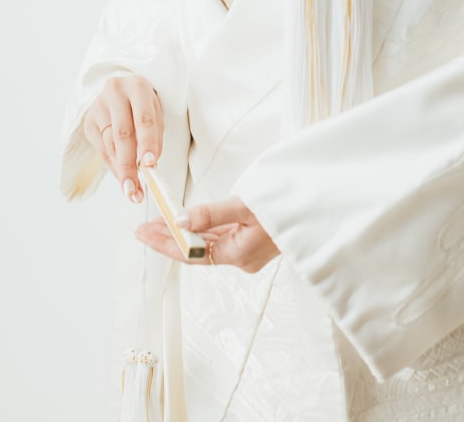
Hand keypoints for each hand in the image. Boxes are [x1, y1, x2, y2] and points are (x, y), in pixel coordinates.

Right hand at [83, 75, 162, 203]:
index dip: (147, 144)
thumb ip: (154, 135)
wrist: (122, 89)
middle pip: (122, 134)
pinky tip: (122, 178)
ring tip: (132, 191)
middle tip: (135, 189)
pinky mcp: (88, 121)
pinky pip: (101, 150)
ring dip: (121, 172)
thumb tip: (149, 166)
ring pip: (110, 145)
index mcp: (137, 86)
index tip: (150, 166)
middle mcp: (115, 92)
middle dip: (129, 165)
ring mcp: (98, 106)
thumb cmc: (144, 104)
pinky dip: (113, 167)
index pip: (143, 119)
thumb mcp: (156, 111)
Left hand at [135, 197, 278, 272]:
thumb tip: (180, 220)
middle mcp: (241, 258)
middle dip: (168, 238)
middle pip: (195, 251)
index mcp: (238, 254)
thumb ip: (213, 213)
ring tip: (160, 223)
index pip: (190, 253)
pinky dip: (203, 230)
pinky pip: (221, 239)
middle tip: (143, 228)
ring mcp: (249, 251)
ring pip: (207, 245)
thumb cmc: (289, 207)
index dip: (164, 243)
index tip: (143, 232)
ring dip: (183, 234)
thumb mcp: (248, 206)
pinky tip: (191, 223)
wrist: (320, 212)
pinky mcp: (254, 242)